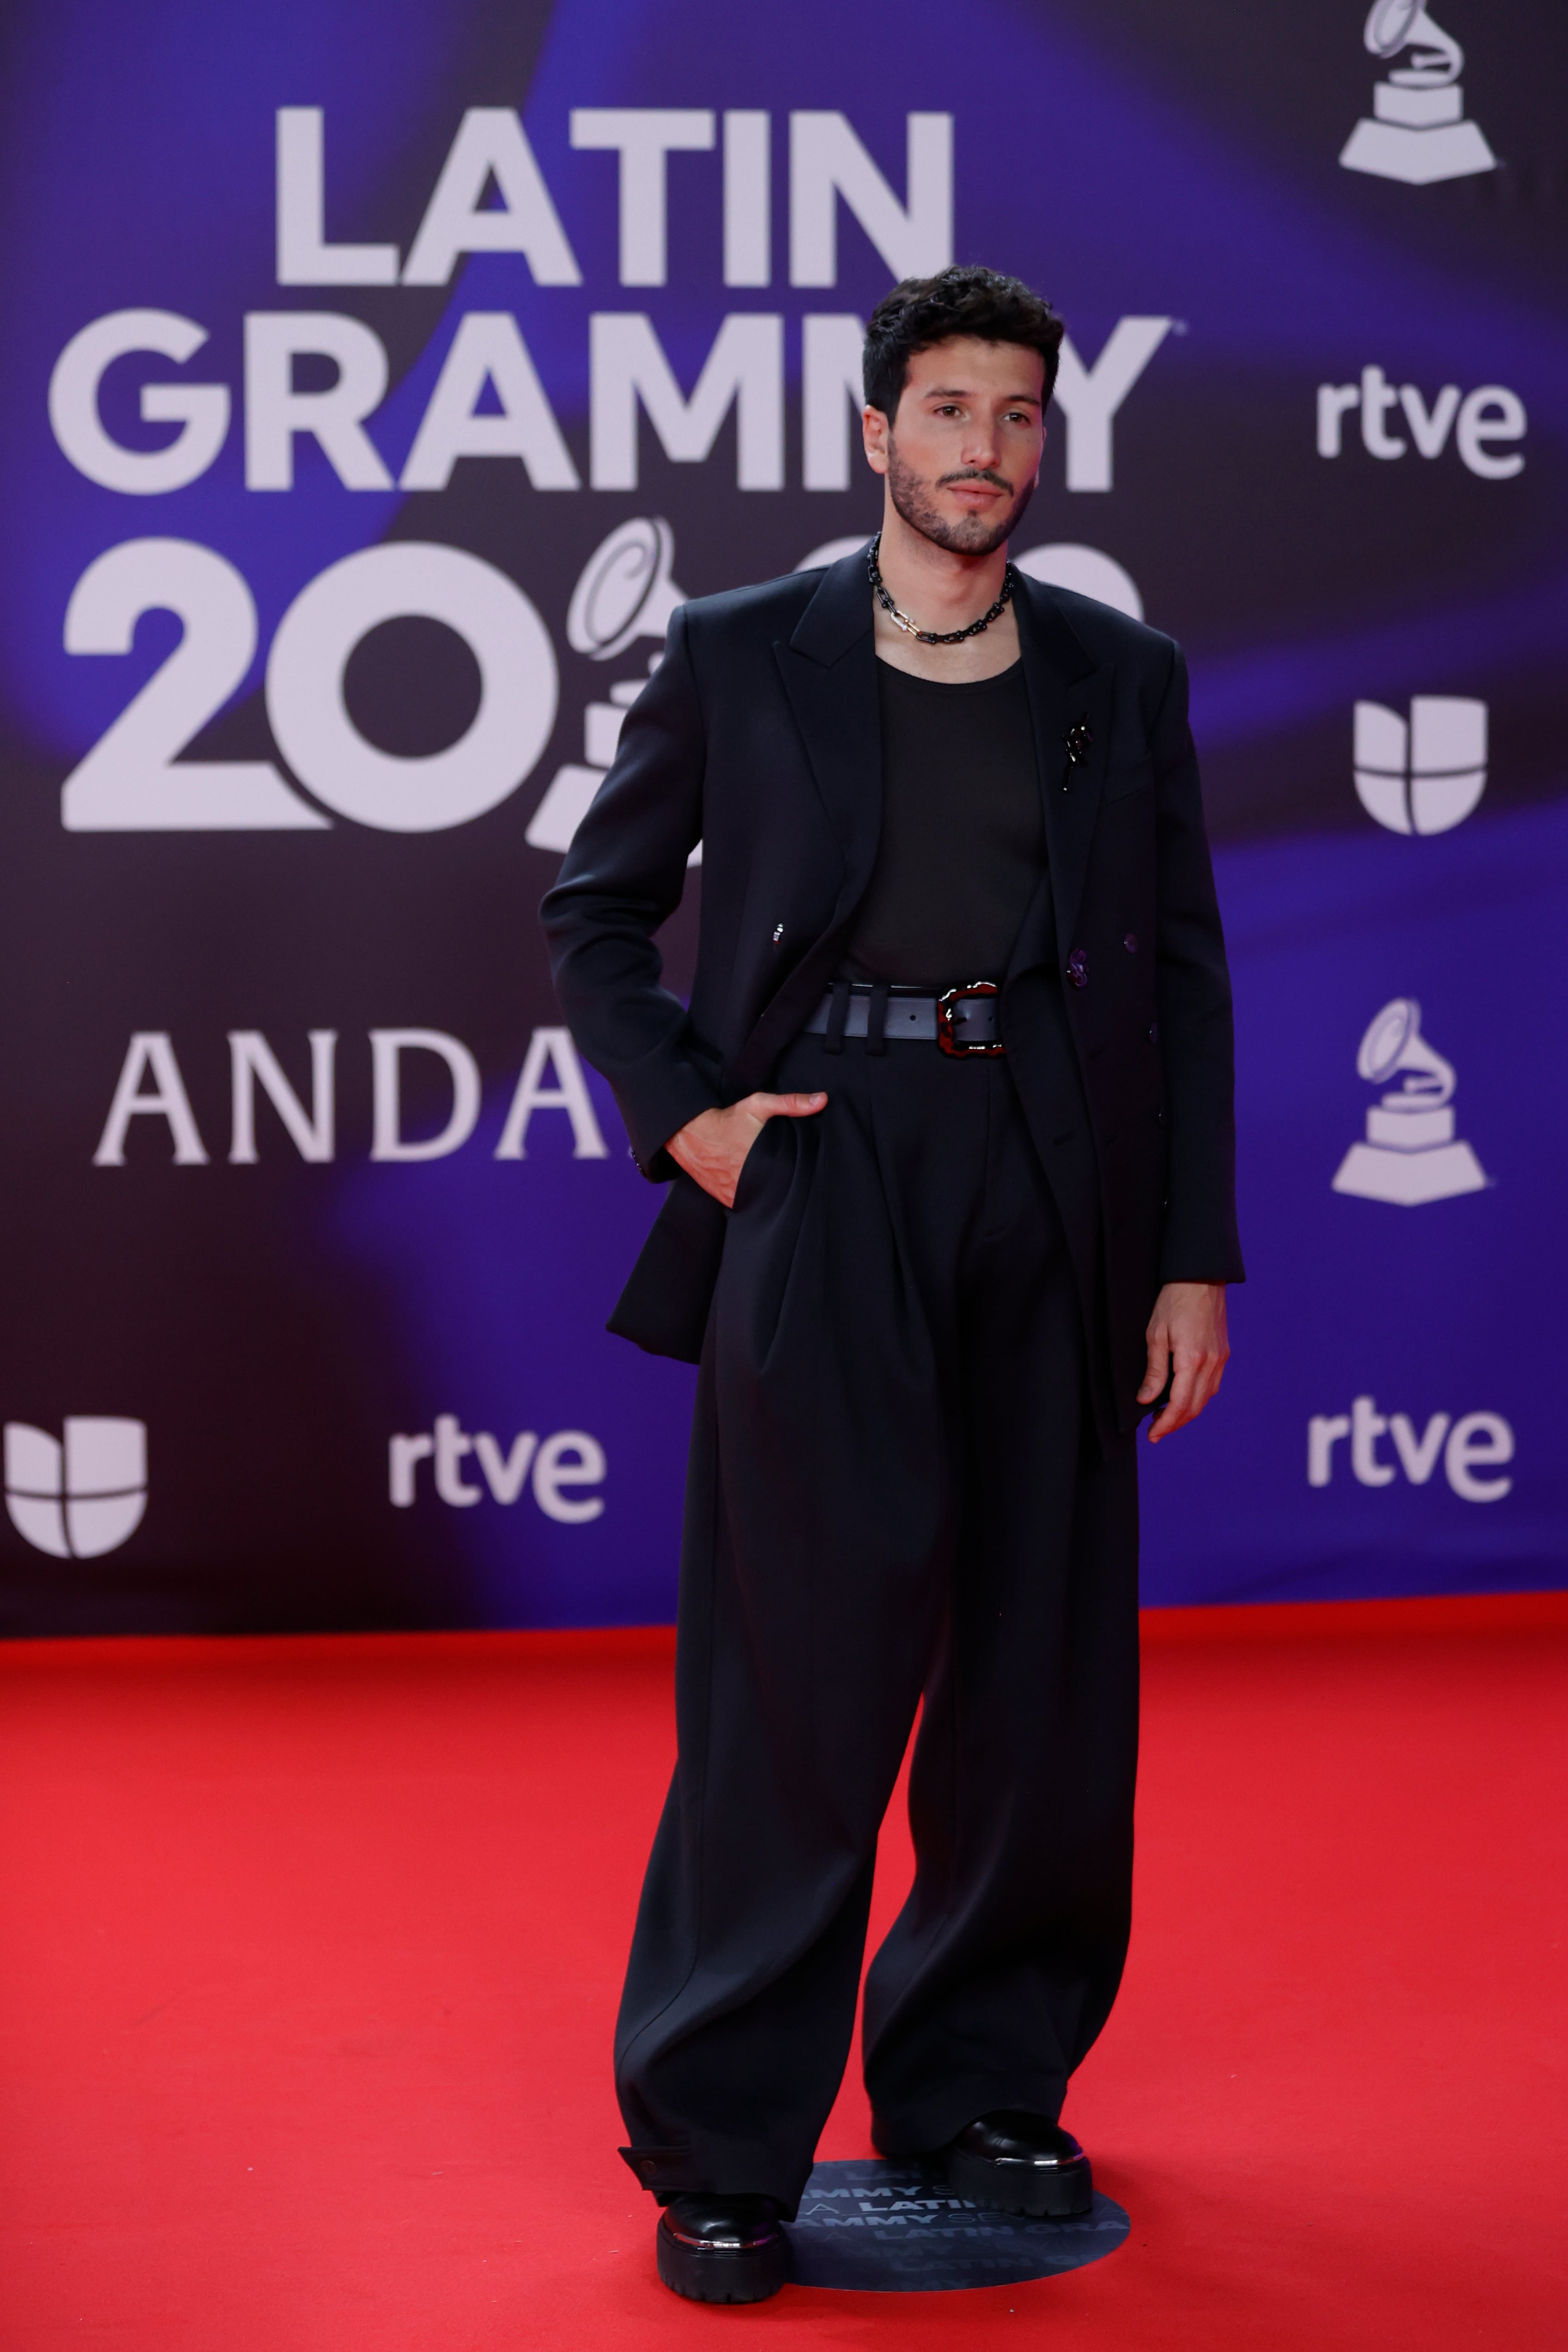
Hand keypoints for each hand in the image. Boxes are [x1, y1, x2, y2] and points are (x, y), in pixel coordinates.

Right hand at [667, 1091, 827, 1208]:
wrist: (689, 1134)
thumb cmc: (726, 1119)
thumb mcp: (758, 1105)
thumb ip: (791, 1103)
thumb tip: (822, 1100)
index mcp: (760, 1161)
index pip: (791, 1177)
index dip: (799, 1173)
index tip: (803, 1168)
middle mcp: (748, 1182)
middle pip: (778, 1190)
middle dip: (784, 1183)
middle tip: (788, 1173)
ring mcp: (736, 1194)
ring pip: (762, 1200)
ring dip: (768, 1192)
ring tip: (775, 1181)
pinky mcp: (726, 1200)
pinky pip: (746, 1204)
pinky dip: (753, 1198)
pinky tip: (758, 1187)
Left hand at [1139, 1282, 1228, 1442]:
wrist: (1200, 1278)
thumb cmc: (1173, 1302)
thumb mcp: (1155, 1335)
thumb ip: (1154, 1371)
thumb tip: (1146, 1400)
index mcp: (1192, 1360)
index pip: (1179, 1405)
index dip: (1165, 1424)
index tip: (1152, 1435)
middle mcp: (1211, 1364)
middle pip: (1194, 1407)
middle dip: (1174, 1424)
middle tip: (1155, 1432)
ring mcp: (1220, 1359)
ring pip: (1205, 1399)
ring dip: (1186, 1413)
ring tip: (1164, 1417)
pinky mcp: (1222, 1353)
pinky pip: (1211, 1385)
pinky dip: (1196, 1398)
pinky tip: (1182, 1397)